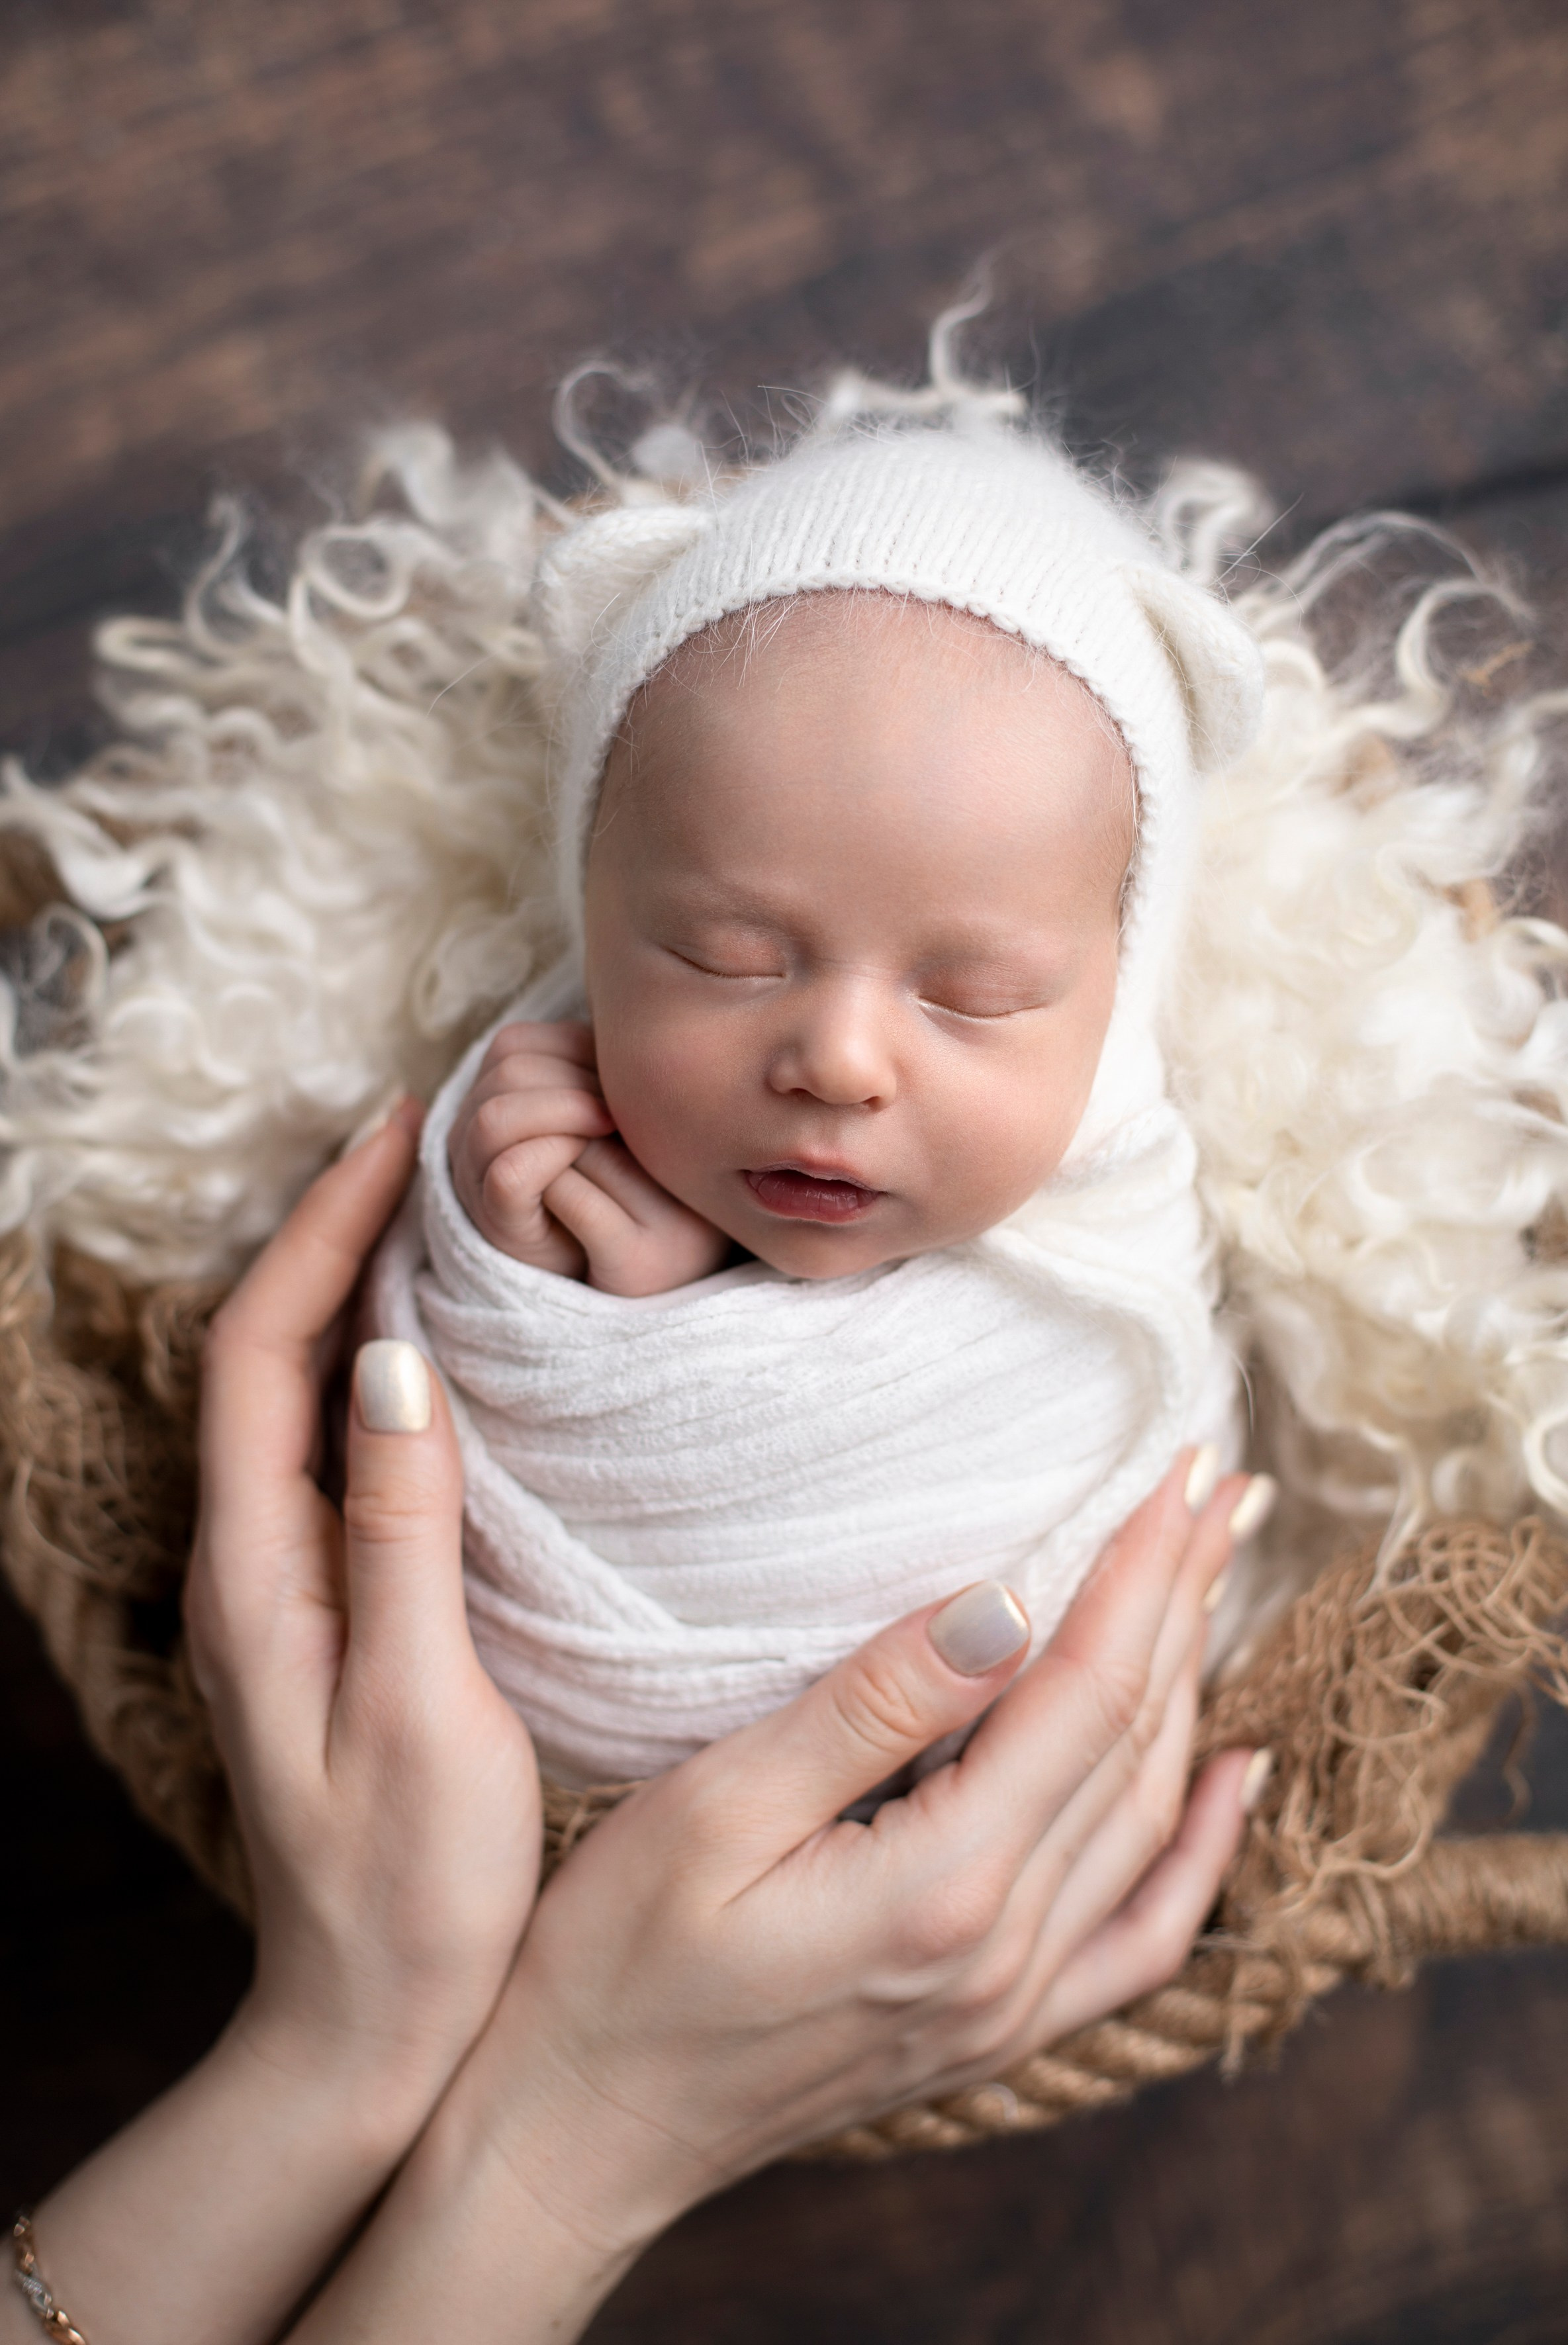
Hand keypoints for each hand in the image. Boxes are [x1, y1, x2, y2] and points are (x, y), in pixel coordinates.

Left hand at [25, 1105, 544, 2344]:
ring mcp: (290, 1584)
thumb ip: (400, 1530)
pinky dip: (390, 1367)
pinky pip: (345, 1446)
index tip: (396, 1133)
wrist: (370, 2023)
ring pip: (306, 1393)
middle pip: (272, 1351)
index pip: (264, 1352)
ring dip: (360, 1286)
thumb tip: (396, 1358)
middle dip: (335, 1227)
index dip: (325, 1228)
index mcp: (257, 1573)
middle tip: (428, 1138)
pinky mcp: (336, 1607)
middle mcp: (253, 1562)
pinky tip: (456, 1349)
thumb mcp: (419, 1704)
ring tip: (444, 1206)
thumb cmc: (407, 1888)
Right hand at [297, 1454, 1261, 2341]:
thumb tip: (1005, 1605)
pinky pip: (1142, 1934)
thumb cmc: (615, 1961)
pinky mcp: (997, 2029)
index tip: (1184, 1468)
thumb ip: (871, 1708)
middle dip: (1186, 1599)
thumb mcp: (718, 1808)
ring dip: (1194, 1688)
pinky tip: (1232, 1777)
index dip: (1142, 1570)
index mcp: (940, 1887)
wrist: (575, 2136)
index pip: (1085, 1692)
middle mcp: (1005, 1954)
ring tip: (1215, 1577)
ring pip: (1148, 1818)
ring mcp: (1011, 2005)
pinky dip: (1199, 1847)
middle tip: (1224, 1485)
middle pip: (1137, 1742)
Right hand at [448, 1018, 729, 1294]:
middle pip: (505, 1071)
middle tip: (623, 1103)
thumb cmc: (614, 1169)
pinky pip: (508, 1172)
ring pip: (497, 1116)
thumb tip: (626, 1015)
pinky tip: (588, 1153)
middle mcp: (469, 1128)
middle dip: (572, 1080)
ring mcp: (475, 1174)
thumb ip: (594, 1067)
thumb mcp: (602, 1105)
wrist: (616, 1252)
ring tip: (612, 1125)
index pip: (515, 1044)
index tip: (620, 1073)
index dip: (572, 1048)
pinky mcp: (495, 1220)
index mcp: (492, 1093)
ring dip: (563, 1111)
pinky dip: (551, 1154)